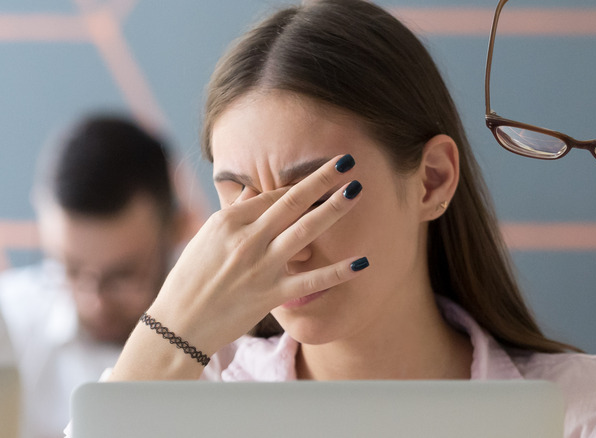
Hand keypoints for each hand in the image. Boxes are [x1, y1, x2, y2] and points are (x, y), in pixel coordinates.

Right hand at [147, 154, 366, 355]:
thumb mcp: (206, 238)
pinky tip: (362, 261)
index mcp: (229, 222)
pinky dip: (337, 271)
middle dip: (321, 179)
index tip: (323, 172)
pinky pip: (310, 281)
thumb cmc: (190, 279)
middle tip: (347, 161)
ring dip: (332, 209)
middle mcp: (247, 239)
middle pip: (291, 202)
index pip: (272, 196)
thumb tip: (252, 191)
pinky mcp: (271, 295)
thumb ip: (234, 214)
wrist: (179, 325)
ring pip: (304, 232)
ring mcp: (260, 267)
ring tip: (356, 191)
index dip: (301, 182)